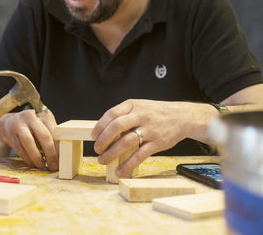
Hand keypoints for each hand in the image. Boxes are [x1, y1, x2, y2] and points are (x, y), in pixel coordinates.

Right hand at [0, 109, 58, 170]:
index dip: (58, 147)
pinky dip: (27, 158)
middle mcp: (31, 116)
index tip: (62, 159)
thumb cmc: (31, 126)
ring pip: (29, 142)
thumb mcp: (42, 126)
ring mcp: (19, 124)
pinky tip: (32, 163)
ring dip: (37, 156)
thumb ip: (51, 136)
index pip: (54, 131)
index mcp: (43, 114)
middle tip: (53, 166)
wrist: (8, 123)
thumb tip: (60, 155)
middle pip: (43, 135)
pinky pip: (20, 148)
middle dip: (50, 153)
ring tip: (42, 165)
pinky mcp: (10, 133)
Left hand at [92, 99, 217, 176]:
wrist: (182, 116)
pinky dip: (128, 165)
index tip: (94, 136)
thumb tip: (104, 131)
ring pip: (126, 142)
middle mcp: (141, 116)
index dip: (100, 126)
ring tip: (103, 160)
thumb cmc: (156, 113)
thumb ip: (124, 115)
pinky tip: (120, 171)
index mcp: (133, 105)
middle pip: (116, 127)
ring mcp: (150, 129)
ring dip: (111, 153)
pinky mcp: (158, 143)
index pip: (111, 114)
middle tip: (97, 149)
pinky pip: (140, 155)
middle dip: (103, 140)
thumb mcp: (139, 106)